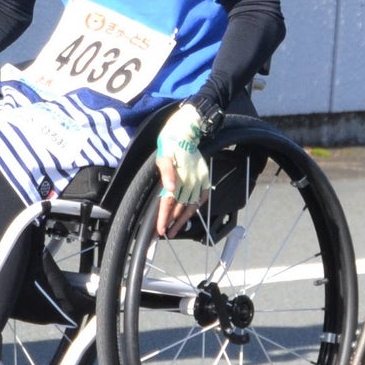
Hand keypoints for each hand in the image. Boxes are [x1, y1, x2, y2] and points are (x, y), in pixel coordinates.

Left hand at [155, 102, 210, 236]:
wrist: (187, 130)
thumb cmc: (171, 142)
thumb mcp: (163, 154)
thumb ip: (166, 172)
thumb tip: (169, 188)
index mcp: (179, 176)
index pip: (169, 202)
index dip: (164, 217)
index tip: (160, 230)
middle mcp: (190, 180)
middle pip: (179, 207)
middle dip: (172, 222)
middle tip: (166, 233)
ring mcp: (199, 180)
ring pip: (191, 205)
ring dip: (183, 218)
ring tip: (175, 228)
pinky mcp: (204, 177)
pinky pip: (202, 197)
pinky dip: (196, 206)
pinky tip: (190, 213)